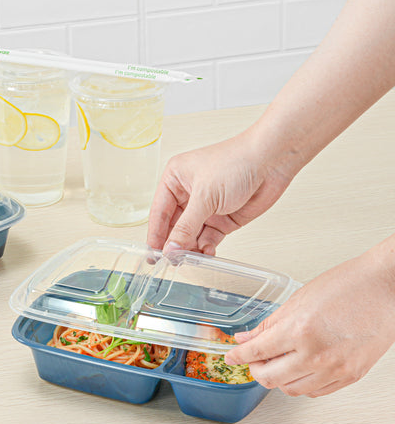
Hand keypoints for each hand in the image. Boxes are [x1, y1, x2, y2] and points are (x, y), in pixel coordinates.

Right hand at [147, 129, 298, 254]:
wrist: (272, 161)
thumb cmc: (236, 162)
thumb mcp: (204, 197)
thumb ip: (185, 227)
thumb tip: (170, 249)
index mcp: (175, 180)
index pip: (159, 213)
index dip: (155, 235)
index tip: (152, 255)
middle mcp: (188, 194)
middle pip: (174, 227)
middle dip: (174, 244)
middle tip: (172, 261)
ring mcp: (206, 208)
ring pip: (191, 235)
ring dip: (191, 248)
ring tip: (192, 258)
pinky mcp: (222, 219)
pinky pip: (208, 238)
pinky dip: (207, 247)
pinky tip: (207, 252)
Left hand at [224, 243, 394, 396]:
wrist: (385, 287)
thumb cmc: (347, 285)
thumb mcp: (297, 299)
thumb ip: (269, 324)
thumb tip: (246, 338)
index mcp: (299, 331)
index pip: (256, 352)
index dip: (237, 356)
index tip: (231, 356)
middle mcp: (317, 354)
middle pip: (270, 378)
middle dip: (255, 370)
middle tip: (253, 360)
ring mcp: (336, 369)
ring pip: (291, 390)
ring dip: (277, 380)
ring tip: (276, 364)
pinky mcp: (351, 376)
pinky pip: (316, 392)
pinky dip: (301, 384)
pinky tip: (298, 370)